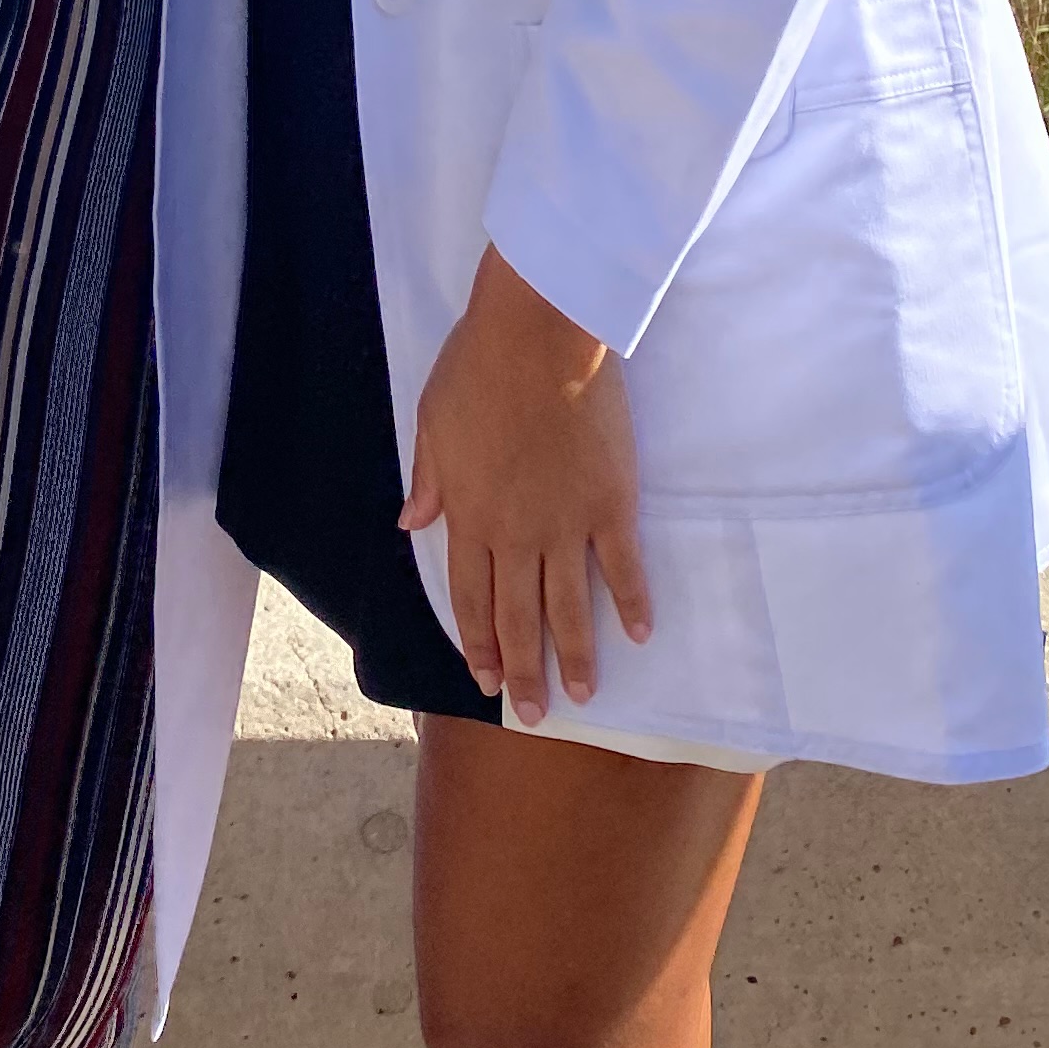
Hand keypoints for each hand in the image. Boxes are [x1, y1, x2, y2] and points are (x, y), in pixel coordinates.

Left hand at [402, 248, 648, 726]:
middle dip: (524, 671)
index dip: (478, 643)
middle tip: (533, 714)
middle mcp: (517, 533)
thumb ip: (428, 479)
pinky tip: (637, 634)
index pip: (471, 598)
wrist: (538, 334)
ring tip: (581, 695)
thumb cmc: (477, 366)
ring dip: (575, 656)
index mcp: (470, 515)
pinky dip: (631, 603)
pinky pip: (623, 566)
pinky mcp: (611, 504)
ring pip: (570, 606)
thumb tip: (412, 524)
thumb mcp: (433, 421)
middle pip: (519, 617)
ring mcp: (568, 523)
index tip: (485, 679)